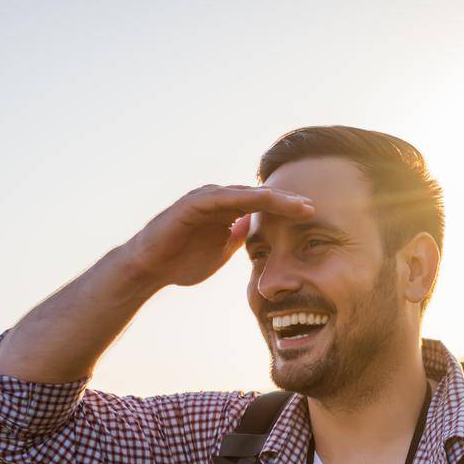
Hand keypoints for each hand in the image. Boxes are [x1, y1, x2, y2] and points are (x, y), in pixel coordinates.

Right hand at [120, 184, 314, 290]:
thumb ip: (237, 239)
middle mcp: (218, 200)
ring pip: (246, 194)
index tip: (313, 218)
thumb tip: (255, 231)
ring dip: (274, 198)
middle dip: (287, 201)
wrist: (148, 269)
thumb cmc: (181, 262)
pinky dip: (244, 199)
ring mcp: (206, 198)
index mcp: (226, 211)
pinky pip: (223, 198)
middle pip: (260, 196)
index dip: (287, 211)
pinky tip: (264, 201)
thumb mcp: (220, 253)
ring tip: (298, 204)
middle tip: (314, 206)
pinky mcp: (192, 203)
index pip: (263, 207)